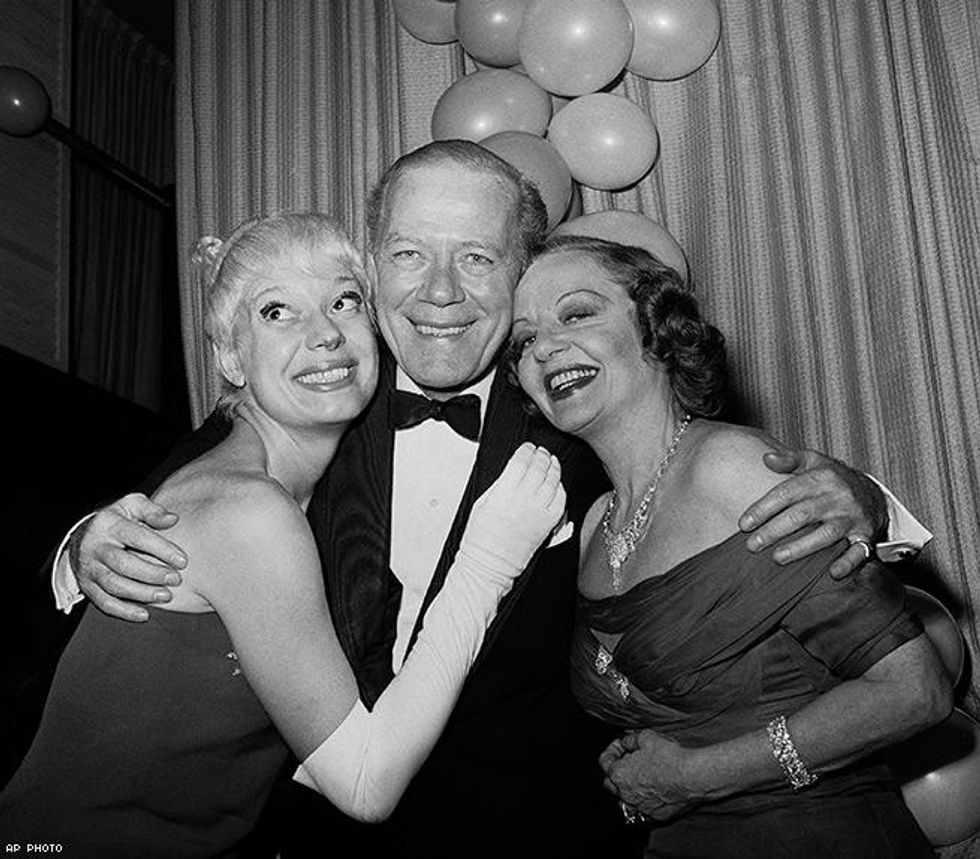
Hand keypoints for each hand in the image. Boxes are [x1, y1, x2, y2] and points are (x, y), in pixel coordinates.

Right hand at [73, 493, 186, 621]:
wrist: (81, 535)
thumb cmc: (116, 519)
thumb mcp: (131, 505)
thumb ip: (152, 511)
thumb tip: (173, 519)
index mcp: (109, 525)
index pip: (137, 537)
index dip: (162, 549)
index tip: (183, 561)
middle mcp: (96, 547)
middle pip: (124, 564)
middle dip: (152, 574)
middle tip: (176, 579)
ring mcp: (89, 568)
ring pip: (114, 585)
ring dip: (142, 593)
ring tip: (166, 596)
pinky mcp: (87, 586)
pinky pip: (104, 603)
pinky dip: (124, 611)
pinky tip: (145, 615)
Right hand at [467, 443, 564, 571]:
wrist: (491, 563)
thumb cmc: (481, 537)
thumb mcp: (482, 501)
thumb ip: (500, 484)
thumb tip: (514, 469)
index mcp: (504, 493)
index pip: (521, 461)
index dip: (526, 450)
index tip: (527, 447)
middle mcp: (524, 500)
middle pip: (539, 467)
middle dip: (541, 455)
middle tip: (541, 451)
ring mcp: (539, 511)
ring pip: (553, 481)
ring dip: (553, 467)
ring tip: (551, 461)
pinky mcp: (548, 523)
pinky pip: (561, 500)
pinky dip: (560, 488)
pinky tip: (557, 483)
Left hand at [599, 730, 700, 822]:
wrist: (692, 777)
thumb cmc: (669, 757)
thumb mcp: (646, 737)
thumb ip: (630, 739)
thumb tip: (626, 742)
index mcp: (618, 774)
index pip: (604, 761)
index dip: (613, 749)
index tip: (623, 744)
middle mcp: (625, 794)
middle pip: (611, 782)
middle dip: (617, 769)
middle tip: (630, 759)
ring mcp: (639, 807)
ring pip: (625, 798)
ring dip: (629, 787)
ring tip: (642, 775)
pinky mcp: (655, 816)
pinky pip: (643, 809)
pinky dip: (645, 800)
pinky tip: (655, 788)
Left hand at [738, 448, 886, 578]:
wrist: (874, 495)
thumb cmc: (833, 480)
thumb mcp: (814, 462)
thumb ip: (790, 459)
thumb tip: (766, 458)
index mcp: (821, 478)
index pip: (787, 493)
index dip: (763, 508)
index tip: (744, 524)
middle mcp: (837, 498)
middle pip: (802, 515)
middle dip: (774, 531)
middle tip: (752, 545)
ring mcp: (852, 518)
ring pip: (826, 534)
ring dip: (801, 547)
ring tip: (777, 558)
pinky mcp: (866, 536)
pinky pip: (859, 551)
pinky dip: (847, 563)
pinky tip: (832, 573)